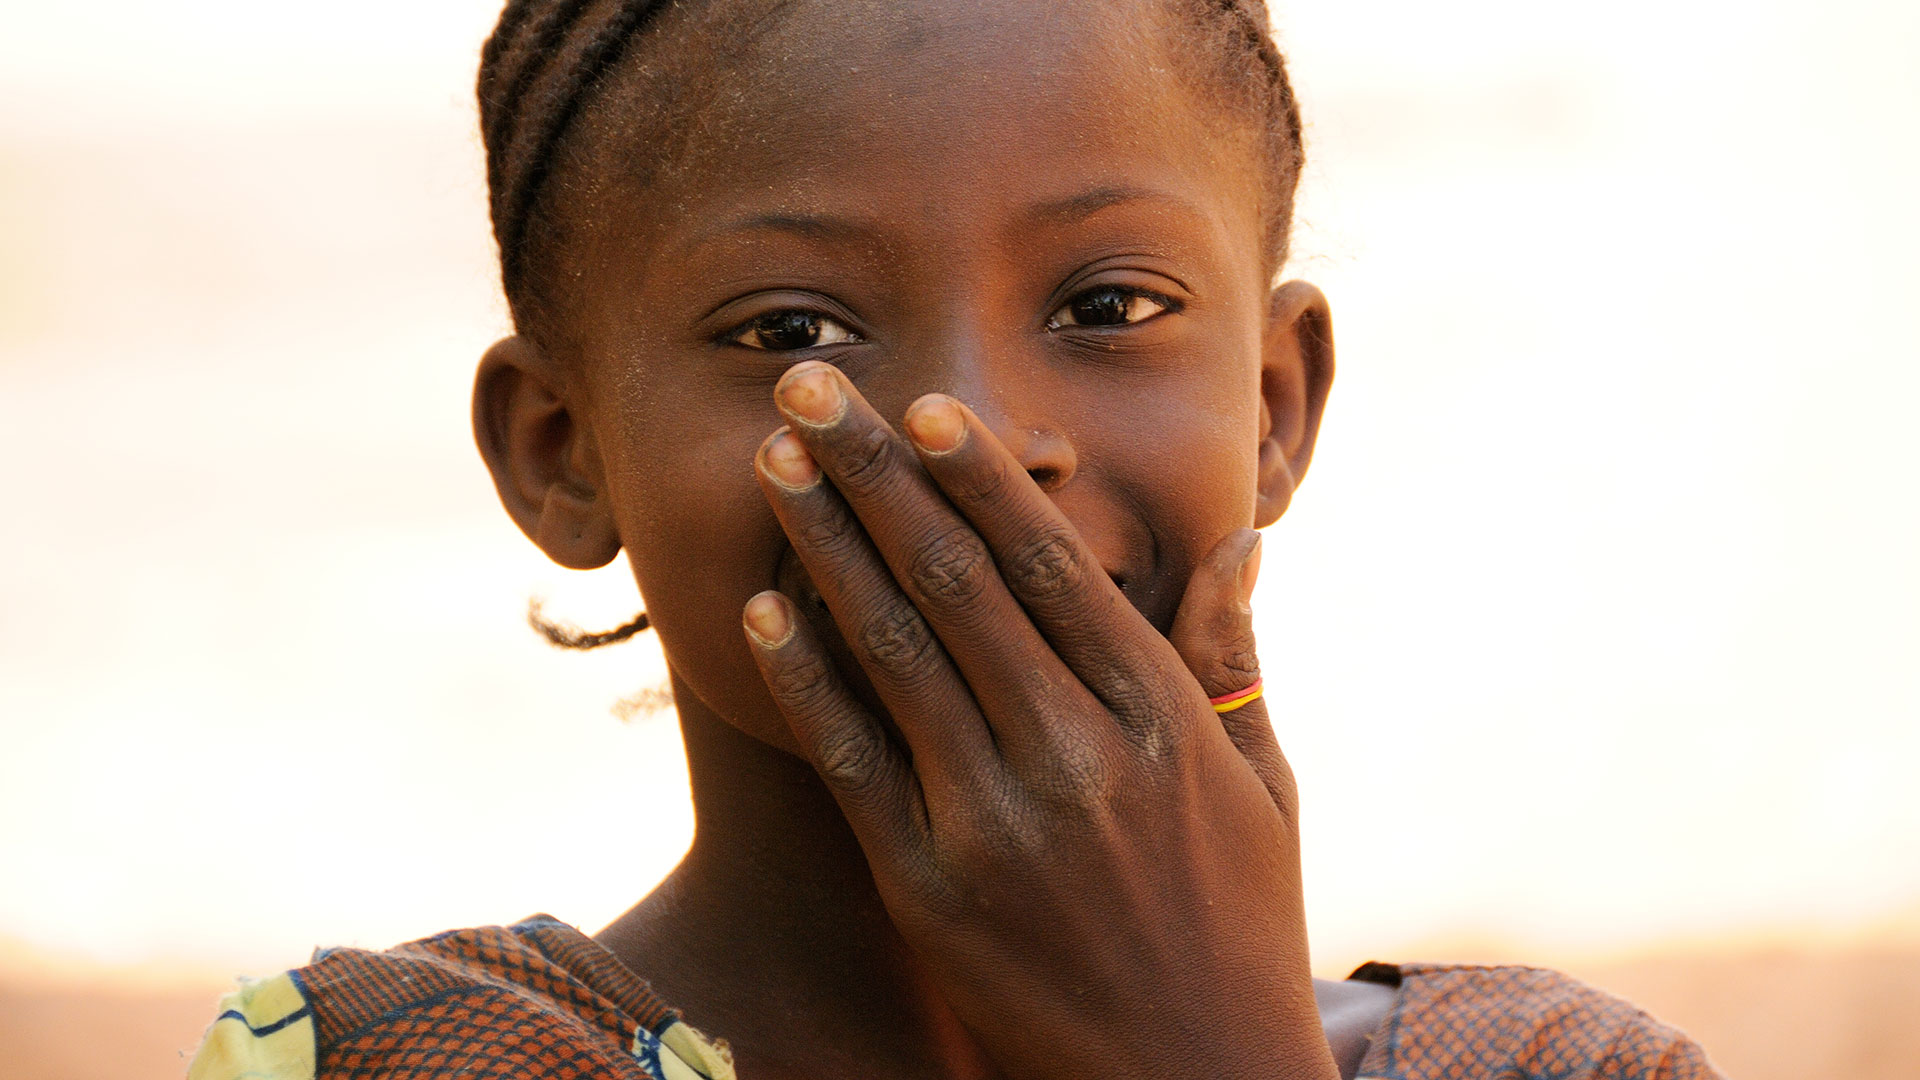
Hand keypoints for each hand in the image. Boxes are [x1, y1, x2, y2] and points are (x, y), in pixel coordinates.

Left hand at [742, 361, 1335, 1079]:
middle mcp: (1077, 758)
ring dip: (824, 543)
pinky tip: (763, 606)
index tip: (924, 406)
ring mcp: (996, 825)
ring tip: (774, 459)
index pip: (1055, 567)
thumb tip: (1238, 541)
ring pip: (893, 650)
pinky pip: (852, 761)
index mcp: (1163, 721)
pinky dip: (805, 677)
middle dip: (874, 472)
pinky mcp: (929, 891)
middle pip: (955, 582)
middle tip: (812, 384)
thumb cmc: (1239, 927)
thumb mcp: (1265, 789)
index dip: (980, 477)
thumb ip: (1231, 659)